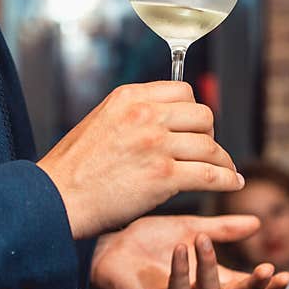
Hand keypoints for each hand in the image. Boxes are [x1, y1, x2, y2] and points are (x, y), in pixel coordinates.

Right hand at [38, 82, 242, 239]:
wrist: (56, 198)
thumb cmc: (73, 168)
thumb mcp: (101, 120)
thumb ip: (133, 114)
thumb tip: (162, 117)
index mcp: (130, 97)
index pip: (182, 91)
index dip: (193, 112)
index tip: (194, 129)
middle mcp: (146, 115)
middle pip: (203, 115)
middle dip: (209, 135)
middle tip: (206, 152)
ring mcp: (156, 144)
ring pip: (210, 145)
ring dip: (222, 160)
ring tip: (225, 171)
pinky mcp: (163, 175)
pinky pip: (209, 174)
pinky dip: (226, 180)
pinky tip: (232, 184)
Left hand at [90, 215, 288, 288]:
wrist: (109, 246)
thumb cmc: (147, 241)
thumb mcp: (191, 229)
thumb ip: (222, 230)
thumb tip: (258, 223)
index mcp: (212, 279)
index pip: (245, 287)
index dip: (266, 285)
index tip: (284, 274)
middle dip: (253, 286)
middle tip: (267, 269)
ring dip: (208, 265)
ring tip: (200, 239)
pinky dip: (181, 273)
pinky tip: (182, 250)